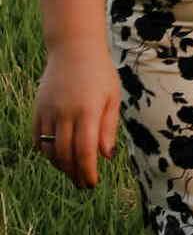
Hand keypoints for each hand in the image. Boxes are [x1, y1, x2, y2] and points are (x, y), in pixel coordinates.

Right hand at [32, 41, 120, 188]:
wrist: (74, 50)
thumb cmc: (100, 73)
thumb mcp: (112, 97)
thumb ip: (108, 127)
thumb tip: (105, 156)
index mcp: (89, 110)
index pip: (85, 151)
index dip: (87, 171)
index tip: (92, 183)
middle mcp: (66, 113)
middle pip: (66, 155)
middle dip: (74, 174)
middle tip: (83, 184)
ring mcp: (49, 112)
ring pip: (50, 150)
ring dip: (60, 165)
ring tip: (72, 172)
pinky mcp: (38, 109)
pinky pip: (38, 139)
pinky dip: (47, 152)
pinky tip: (58, 156)